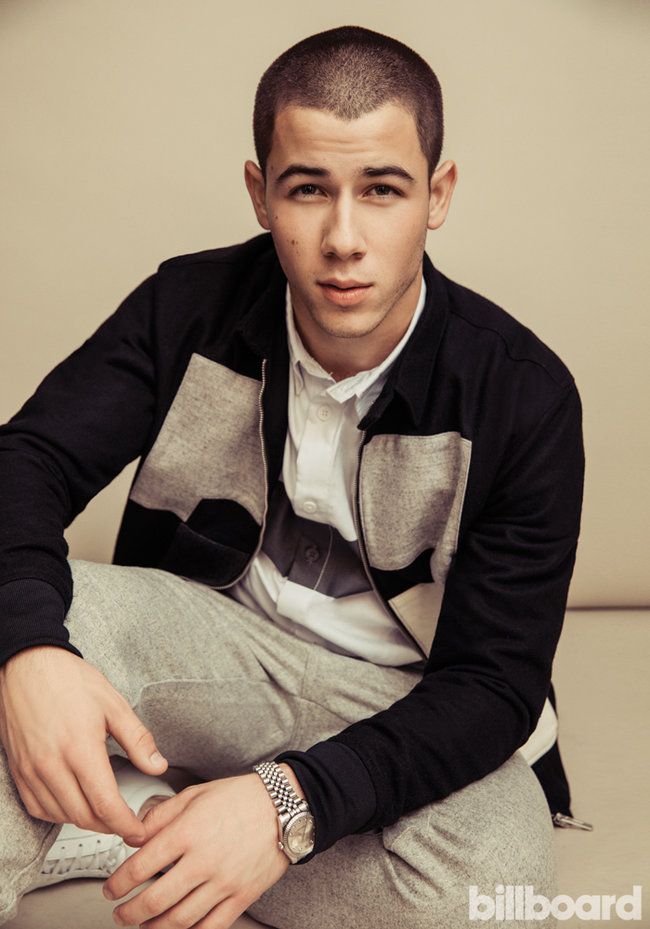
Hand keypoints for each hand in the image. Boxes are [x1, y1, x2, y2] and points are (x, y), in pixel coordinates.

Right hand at [0, 644, 167, 842]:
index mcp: (80, 749)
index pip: (106, 805)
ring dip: (86, 821)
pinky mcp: (19, 772)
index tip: (138, 833)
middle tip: (127, 824)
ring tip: (105, 813)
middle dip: (110, 827)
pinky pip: (39, 808)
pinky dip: (60, 814)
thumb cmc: (69, 680)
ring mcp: (31, 771)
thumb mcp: (113, 704)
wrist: (27, 666)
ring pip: (62, 816)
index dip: (126, 826)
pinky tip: (74, 803)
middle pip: (84, 817)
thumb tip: (157, 765)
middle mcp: (52, 765)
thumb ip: (138, 739)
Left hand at [103, 770, 292, 928]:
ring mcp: (223, 883)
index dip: (119, 882)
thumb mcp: (195, 794)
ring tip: (143, 925)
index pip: (141, 866)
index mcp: (188, 832)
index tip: (110, 888)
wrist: (284, 807)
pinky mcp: (241, 897)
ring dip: (153, 928)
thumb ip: (161, 815)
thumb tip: (133, 835)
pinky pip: (210, 927)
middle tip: (120, 913)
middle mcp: (204, 861)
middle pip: (155, 900)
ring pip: (179, 920)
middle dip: (130, 912)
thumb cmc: (240, 797)